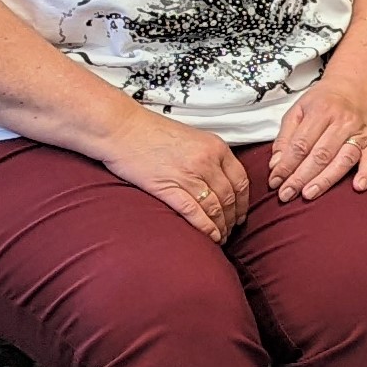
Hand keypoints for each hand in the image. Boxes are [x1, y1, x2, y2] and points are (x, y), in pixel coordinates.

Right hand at [100, 110, 248, 242]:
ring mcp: (188, 175)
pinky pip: (194, 213)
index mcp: (215, 147)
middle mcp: (206, 161)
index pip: (241, 181)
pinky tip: (210, 237)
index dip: (244, 203)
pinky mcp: (168, 187)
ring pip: (215, 208)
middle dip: (232, 219)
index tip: (241, 214)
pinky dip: (205, 228)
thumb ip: (209, 157)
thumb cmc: (151, 132)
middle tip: (231, 230)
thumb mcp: (192, 138)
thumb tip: (220, 181)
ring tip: (220, 238)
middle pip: (229, 197)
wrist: (122, 128)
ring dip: (221, 227)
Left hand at [269, 75, 366, 201]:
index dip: (286, 165)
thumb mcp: (299, 109)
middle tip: (286, 194)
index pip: (300, 144)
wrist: (357, 85)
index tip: (275, 181)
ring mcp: (359, 132)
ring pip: (343, 160)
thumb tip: (276, 164)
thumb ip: (285, 136)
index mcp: (320, 111)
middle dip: (300, 177)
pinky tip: (358, 186)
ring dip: (325, 180)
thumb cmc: (325, 100)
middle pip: (320, 155)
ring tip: (308, 194)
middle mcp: (342, 122)